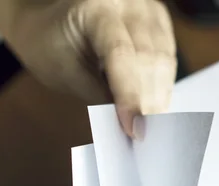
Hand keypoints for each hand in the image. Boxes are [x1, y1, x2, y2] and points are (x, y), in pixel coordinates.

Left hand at [0, 0, 176, 136]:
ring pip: (164, 61)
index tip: (134, 130)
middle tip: (146, 138)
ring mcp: (148, 9)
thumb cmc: (51, 47)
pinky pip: (168, 59)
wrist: (50, 23)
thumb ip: (101, 96)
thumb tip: (133, 125)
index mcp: (96, 8)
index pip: (121, 54)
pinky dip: (161, 87)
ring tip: (150, 128)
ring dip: (158, 98)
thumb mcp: (67, 74)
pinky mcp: (159, 22)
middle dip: (148, 103)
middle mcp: (129, 2)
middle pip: (149, 59)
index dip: (130, 96)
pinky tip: (153, 108)